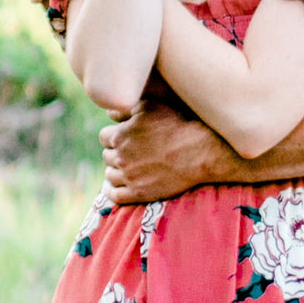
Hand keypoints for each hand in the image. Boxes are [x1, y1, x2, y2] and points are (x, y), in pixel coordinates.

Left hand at [102, 105, 231, 203]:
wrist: (199, 151)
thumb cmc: (177, 125)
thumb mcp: (150, 107)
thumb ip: (124, 109)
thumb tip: (108, 112)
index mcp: (120, 135)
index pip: (104, 137)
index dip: (114, 135)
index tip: (125, 137)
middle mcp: (121, 157)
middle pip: (107, 156)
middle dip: (116, 152)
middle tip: (130, 152)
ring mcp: (129, 177)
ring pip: (110, 175)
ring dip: (116, 170)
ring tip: (127, 167)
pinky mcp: (139, 194)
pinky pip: (115, 196)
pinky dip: (113, 191)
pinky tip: (116, 187)